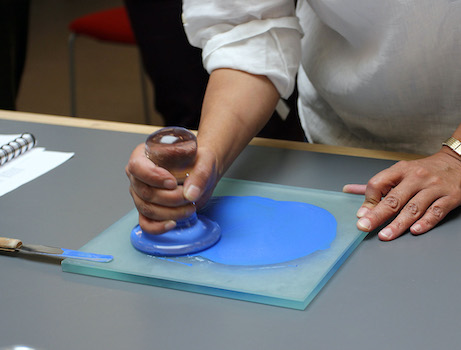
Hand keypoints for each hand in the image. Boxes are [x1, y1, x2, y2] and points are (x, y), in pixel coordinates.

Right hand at [125, 143, 219, 233]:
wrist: (201, 172)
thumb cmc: (198, 162)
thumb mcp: (205, 161)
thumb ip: (200, 175)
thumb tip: (191, 194)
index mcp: (144, 156)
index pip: (137, 167)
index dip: (153, 176)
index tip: (173, 182)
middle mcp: (138, 176)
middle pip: (145, 192)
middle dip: (170, 198)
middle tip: (189, 196)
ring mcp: (140, 195)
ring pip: (147, 209)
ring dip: (170, 212)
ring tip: (190, 207)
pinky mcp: (147, 209)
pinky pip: (145, 223)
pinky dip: (158, 227)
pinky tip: (173, 223)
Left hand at [343, 149, 460, 240]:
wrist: (457, 162)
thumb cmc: (423, 170)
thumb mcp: (399, 171)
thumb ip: (376, 184)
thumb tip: (348, 190)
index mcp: (400, 170)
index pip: (378, 183)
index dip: (368, 200)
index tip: (361, 214)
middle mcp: (416, 178)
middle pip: (394, 198)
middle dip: (377, 214)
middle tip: (364, 227)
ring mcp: (434, 188)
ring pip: (413, 208)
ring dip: (398, 224)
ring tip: (385, 235)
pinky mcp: (450, 197)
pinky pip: (436, 212)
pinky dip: (425, 222)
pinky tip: (414, 230)